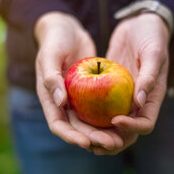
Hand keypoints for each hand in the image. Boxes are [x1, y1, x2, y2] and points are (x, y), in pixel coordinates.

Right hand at [35, 12, 123, 150]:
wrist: (66, 29)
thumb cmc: (55, 40)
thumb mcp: (50, 54)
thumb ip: (51, 77)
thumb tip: (60, 103)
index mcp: (49, 98)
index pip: (58, 125)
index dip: (71, 136)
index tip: (87, 142)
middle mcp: (63, 103)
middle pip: (78, 128)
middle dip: (94, 139)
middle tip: (113, 144)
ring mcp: (77, 98)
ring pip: (91, 121)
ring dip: (104, 132)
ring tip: (121, 139)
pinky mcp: (90, 92)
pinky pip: (100, 108)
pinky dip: (109, 116)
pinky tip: (125, 120)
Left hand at [93, 12, 169, 154]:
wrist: (141, 22)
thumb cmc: (152, 35)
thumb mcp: (153, 52)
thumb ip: (149, 76)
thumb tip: (139, 102)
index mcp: (153, 96)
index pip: (145, 123)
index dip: (131, 128)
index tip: (115, 121)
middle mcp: (139, 101)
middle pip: (128, 131)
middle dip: (112, 139)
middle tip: (94, 143)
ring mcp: (125, 96)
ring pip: (113, 122)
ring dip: (100, 132)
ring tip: (83, 138)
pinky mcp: (112, 88)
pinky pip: (102, 106)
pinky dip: (92, 115)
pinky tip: (77, 116)